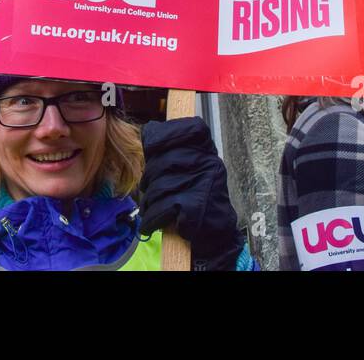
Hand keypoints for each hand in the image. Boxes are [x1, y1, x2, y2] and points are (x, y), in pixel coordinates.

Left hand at [139, 118, 242, 269]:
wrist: (215, 234)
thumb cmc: (196, 197)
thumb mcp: (190, 167)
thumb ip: (172, 150)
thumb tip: (149, 131)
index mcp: (208, 151)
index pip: (190, 128)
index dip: (165, 134)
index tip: (152, 145)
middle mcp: (209, 163)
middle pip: (162, 161)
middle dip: (149, 179)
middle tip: (149, 190)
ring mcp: (202, 183)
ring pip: (158, 186)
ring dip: (149, 202)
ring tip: (151, 208)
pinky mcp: (194, 206)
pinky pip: (160, 207)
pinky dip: (151, 218)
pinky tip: (151, 223)